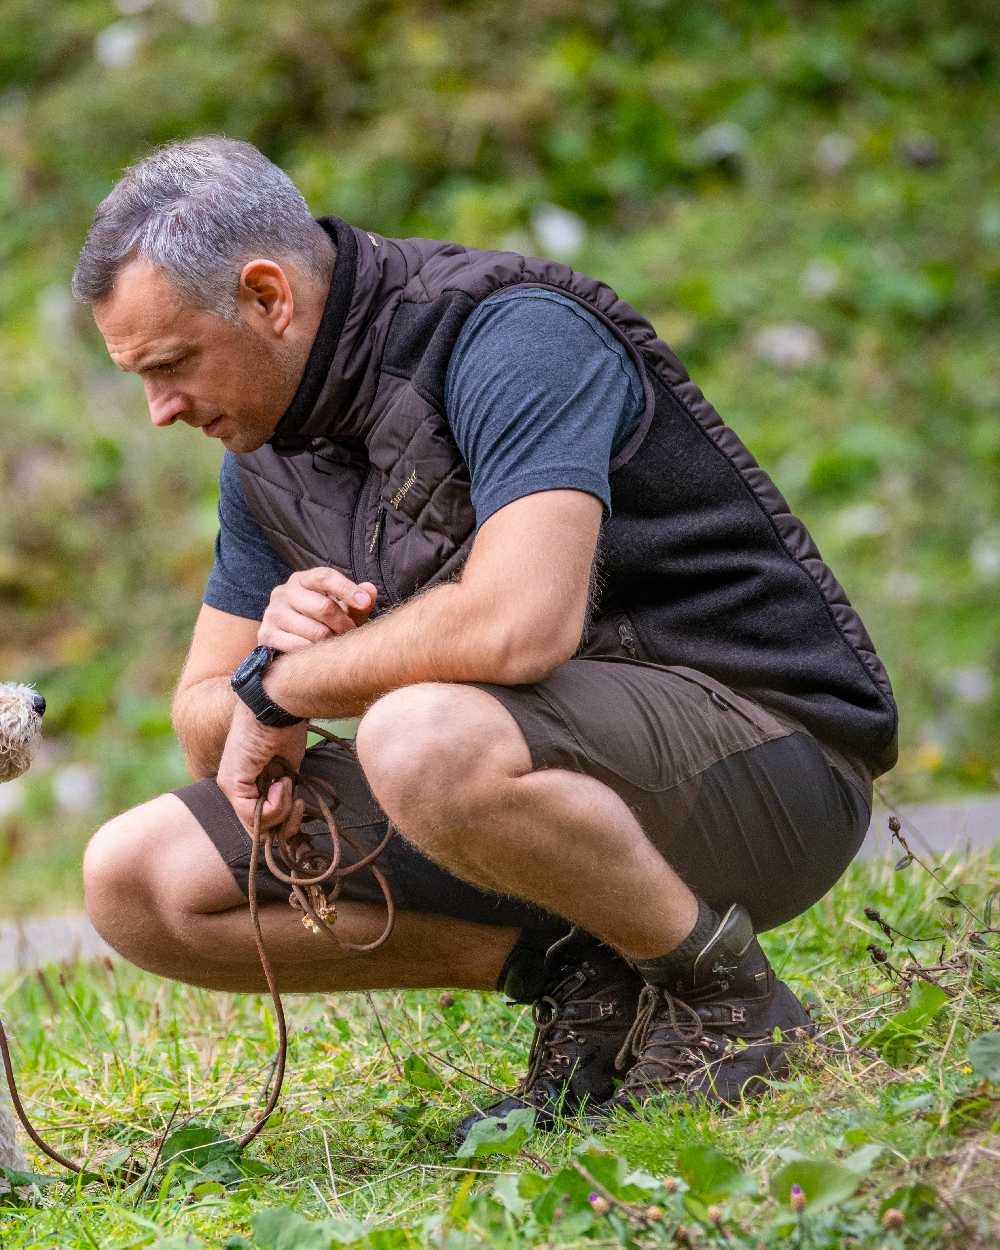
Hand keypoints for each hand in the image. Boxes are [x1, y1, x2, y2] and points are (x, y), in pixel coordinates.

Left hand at [217, 702, 308, 833]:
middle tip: (298, 803)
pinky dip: (276, 804)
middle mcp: (233, 786)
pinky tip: (281, 781)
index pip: (262, 818)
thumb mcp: (288, 766)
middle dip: (285, 822)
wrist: (278, 703)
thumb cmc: (286, 725)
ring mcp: (230, 786)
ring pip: (257, 826)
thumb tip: (289, 812)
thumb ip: (284, 789)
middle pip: (259, 829)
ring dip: (282, 810)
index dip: (284, 820)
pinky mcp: (232, 783)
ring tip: (286, 782)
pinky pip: (256, 816)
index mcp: (246, 780)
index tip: (300, 803)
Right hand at [258, 567, 377, 651]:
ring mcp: (272, 613)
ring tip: (336, 644)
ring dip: (332, 641)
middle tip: (351, 634)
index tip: (365, 604)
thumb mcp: (343, 609)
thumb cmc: (323, 621)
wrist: (290, 642)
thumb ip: (358, 601)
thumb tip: (370, 590)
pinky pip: (299, 647)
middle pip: (323, 607)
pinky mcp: (266, 635)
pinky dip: (315, 653)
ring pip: (315, 631)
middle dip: (343, 624)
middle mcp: (283, 592)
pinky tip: (320, 654)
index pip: (325, 577)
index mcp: (303, 579)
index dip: (347, 590)